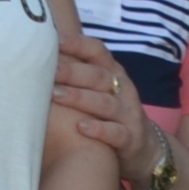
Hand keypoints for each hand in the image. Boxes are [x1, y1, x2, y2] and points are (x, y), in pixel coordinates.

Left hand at [50, 42, 158, 187]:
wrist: (146, 148)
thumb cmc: (110, 113)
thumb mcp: (99, 88)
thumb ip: (77, 71)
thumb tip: (42, 50)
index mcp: (113, 73)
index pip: (98, 51)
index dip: (78, 44)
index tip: (55, 42)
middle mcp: (122, 89)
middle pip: (98, 76)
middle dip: (72, 72)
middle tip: (49, 70)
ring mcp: (128, 114)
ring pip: (105, 103)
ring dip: (79, 98)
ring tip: (55, 95)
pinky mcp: (131, 138)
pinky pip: (116, 133)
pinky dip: (99, 130)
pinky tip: (80, 127)